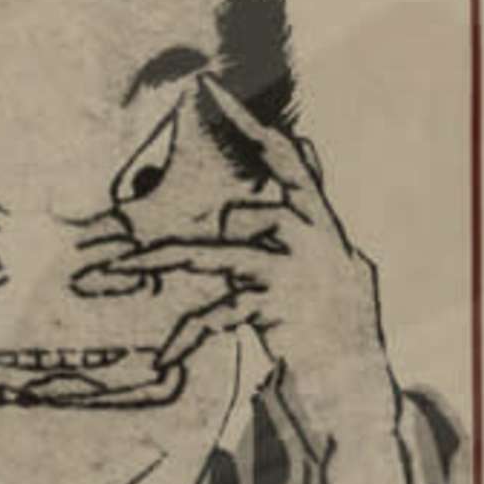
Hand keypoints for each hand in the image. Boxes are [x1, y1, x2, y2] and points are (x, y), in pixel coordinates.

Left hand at [96, 81, 433, 483]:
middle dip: (207, 189)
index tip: (214, 89)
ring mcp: (299, 276)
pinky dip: (190, 334)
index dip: (251, 126)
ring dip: (169, 259)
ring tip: (123, 263)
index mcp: (326, 228)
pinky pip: (219, 313)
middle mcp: (317, 242)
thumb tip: (278, 176)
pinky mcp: (281, 313)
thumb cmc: (337, 333)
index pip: (289, 162)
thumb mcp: (331, 270)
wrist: (360, 393)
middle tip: (157, 168)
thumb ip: (302, 226)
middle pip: (245, 206)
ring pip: (221, 253)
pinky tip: (167, 357)